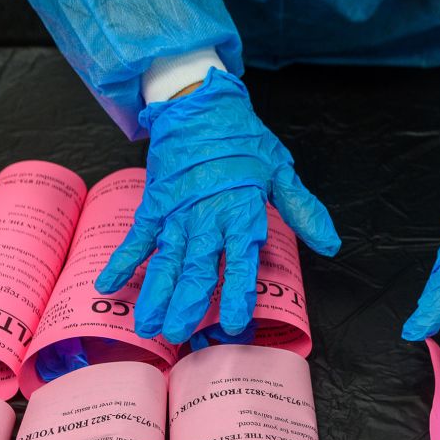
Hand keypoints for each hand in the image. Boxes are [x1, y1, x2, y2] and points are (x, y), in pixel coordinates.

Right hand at [96, 69, 339, 342]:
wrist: (200, 104)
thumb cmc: (242, 139)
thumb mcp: (280, 170)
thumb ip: (302, 210)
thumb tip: (331, 244)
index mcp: (240, 211)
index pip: (239, 260)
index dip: (235, 292)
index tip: (232, 322)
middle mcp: (205, 217)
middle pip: (195, 268)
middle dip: (186, 304)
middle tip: (179, 335)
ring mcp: (176, 213)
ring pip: (165, 260)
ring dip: (155, 294)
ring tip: (148, 326)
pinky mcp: (154, 205)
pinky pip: (136, 237)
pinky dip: (122, 260)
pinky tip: (108, 285)